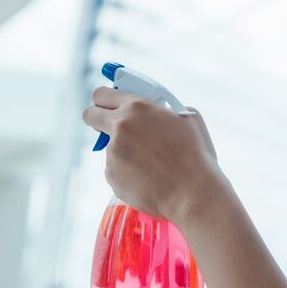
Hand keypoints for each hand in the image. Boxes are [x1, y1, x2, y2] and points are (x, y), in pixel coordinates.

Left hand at [83, 88, 225, 223]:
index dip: (105, 99)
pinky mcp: (112, 176)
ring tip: (152, 163)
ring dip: (124, 151)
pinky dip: (129, 172)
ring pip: (110, 147)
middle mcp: (120, 128)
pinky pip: (116, 169)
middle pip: (90, 115)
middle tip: (111, 125)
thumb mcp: (187, 117)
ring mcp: (113, 154)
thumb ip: (163, 110)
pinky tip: (150, 177)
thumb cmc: (196, 155)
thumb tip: (155, 112)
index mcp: (138, 108)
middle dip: (98, 118)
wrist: (192, 193)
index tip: (107, 104)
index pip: (103, 94)